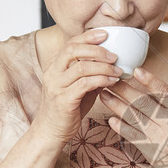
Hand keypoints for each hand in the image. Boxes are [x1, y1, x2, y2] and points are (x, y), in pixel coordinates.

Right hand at [32, 28, 123, 146]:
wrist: (50, 134)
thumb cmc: (66, 111)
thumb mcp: (79, 89)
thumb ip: (91, 75)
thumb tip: (111, 64)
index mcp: (54, 68)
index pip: (69, 44)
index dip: (87, 36)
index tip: (105, 34)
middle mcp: (52, 74)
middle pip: (72, 50)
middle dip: (96, 49)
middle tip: (114, 54)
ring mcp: (56, 87)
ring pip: (80, 67)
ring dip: (103, 66)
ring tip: (117, 69)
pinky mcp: (63, 100)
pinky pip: (85, 84)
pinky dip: (101, 79)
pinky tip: (112, 81)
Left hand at [100, 69, 167, 167]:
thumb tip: (152, 89)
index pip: (163, 91)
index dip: (149, 80)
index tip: (135, 71)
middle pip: (143, 102)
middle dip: (124, 90)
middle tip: (109, 81)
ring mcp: (160, 136)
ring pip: (135, 117)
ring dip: (117, 105)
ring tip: (104, 96)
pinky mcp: (152, 151)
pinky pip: (134, 136)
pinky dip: (122, 127)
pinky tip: (111, 120)